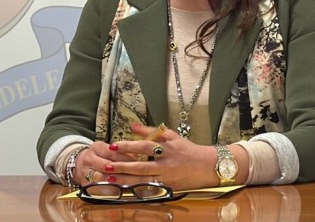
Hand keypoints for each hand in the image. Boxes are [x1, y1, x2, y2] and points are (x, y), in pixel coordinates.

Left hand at [96, 123, 221, 190]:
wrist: (208, 166)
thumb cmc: (187, 149)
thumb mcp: (171, 136)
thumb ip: (150, 131)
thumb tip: (132, 125)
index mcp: (167, 149)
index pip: (145, 146)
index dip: (128, 146)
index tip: (113, 146)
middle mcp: (166, 165)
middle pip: (141, 166)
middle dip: (122, 167)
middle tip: (106, 166)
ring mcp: (167, 178)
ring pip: (143, 181)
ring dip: (125, 180)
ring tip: (109, 179)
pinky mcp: (168, 188)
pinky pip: (149, 190)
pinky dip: (136, 190)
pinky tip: (123, 190)